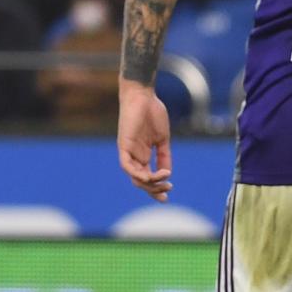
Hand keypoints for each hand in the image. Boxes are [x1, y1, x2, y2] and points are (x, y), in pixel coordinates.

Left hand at [117, 81, 173, 201]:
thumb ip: (164, 155)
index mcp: (143, 154)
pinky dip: (137, 173)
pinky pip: (126, 165)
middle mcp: (134, 156)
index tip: (168, 194)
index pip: (147, 177)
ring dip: (148, 183)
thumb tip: (168, 173)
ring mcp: (128, 151)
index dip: (157, 187)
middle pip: (141, 181)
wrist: (143, 96)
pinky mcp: (123, 145)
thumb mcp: (162, 138)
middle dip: (154, 190)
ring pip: (134, 176)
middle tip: (167, 191)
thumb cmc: (152, 113)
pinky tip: (150, 176)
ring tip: (164, 181)